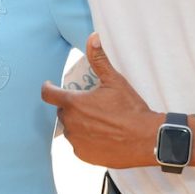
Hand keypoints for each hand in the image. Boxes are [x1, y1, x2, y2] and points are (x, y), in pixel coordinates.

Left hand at [41, 33, 160, 168]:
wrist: (146, 139)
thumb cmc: (130, 109)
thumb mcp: (114, 81)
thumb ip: (99, 60)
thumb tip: (92, 38)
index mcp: (74, 104)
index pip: (48, 94)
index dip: (48, 88)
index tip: (50, 86)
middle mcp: (70, 124)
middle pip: (62, 112)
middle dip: (72, 106)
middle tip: (89, 104)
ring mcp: (76, 141)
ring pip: (71, 129)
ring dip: (78, 123)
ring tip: (98, 121)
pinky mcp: (84, 155)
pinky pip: (79, 145)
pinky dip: (85, 139)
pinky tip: (101, 136)